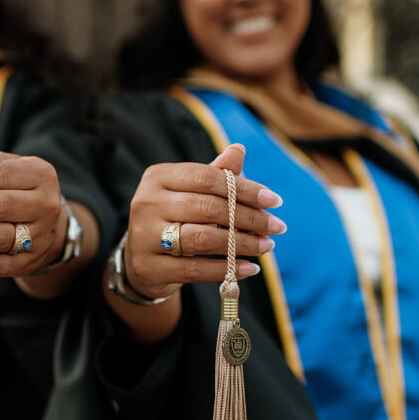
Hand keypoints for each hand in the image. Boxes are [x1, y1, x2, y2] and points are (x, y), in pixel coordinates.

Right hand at [123, 143, 285, 300]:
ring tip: (267, 245)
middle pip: (208, 208)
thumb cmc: (174, 218)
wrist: (141, 261)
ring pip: (203, 238)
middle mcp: (147, 203)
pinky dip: (226, 269)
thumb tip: (239, 149)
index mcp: (158, 177)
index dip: (244, 189)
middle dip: (249, 218)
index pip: (207, 178)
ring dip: (242, 243)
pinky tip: (249, 268)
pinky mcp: (150, 267)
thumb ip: (215, 175)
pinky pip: (195, 269)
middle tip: (277, 226)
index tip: (275, 201)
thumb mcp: (191, 193)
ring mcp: (144, 236)